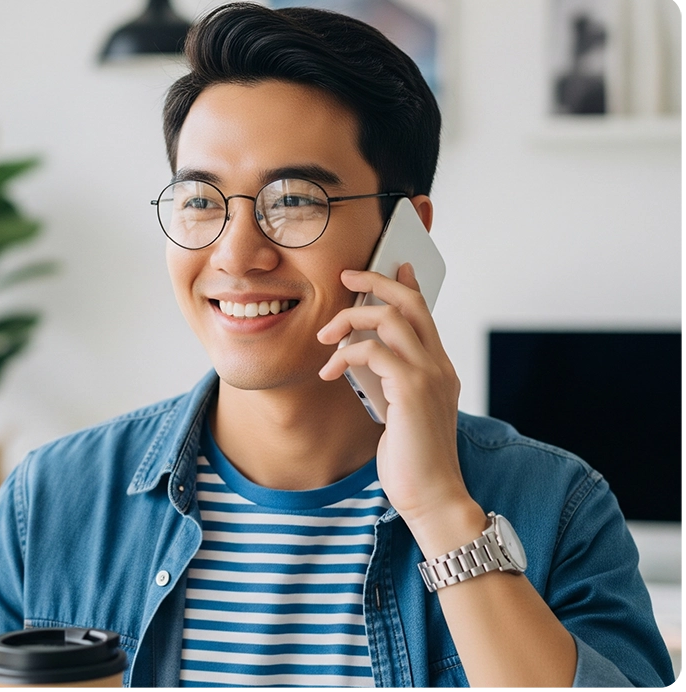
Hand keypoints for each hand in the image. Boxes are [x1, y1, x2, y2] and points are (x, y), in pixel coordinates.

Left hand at [316, 264, 481, 552]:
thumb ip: (390, 384)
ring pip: (390, 319)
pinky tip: (330, 372)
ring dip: (350, 319)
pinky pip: (374, 351)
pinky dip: (346, 354)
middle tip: (346, 276)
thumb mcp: (400, 413)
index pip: (425, 313)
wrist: (434, 498)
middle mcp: (439, 366)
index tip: (390, 267)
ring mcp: (428, 376)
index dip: (406, 284)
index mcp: (439, 369)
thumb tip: (364, 364)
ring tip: (325, 338)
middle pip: (410, 303)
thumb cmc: (413, 461)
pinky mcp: (412, 391)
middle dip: (376, 281)